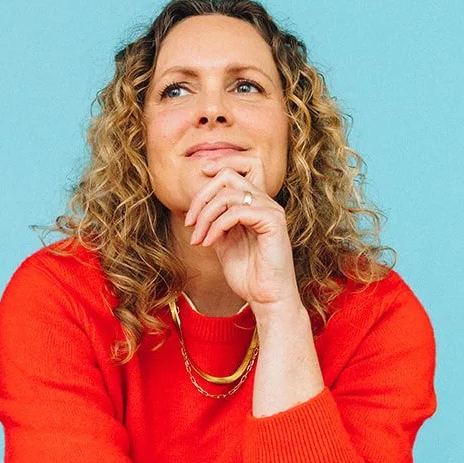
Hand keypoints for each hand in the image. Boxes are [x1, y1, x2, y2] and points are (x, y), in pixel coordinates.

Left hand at [182, 154, 299, 311]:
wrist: (267, 298)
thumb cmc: (248, 275)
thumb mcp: (224, 243)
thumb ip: (215, 221)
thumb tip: (196, 206)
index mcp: (257, 204)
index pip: (243, 166)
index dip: (220, 164)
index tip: (200, 176)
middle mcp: (266, 202)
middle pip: (229, 174)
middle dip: (202, 195)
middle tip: (190, 221)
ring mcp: (271, 210)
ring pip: (228, 193)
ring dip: (205, 215)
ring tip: (198, 237)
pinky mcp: (273, 222)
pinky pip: (237, 211)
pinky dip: (217, 226)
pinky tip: (209, 243)